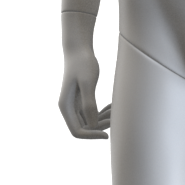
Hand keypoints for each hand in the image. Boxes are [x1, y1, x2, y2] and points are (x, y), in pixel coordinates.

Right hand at [59, 14, 110, 138]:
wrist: (78, 50)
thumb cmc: (82, 63)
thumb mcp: (87, 82)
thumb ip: (88, 103)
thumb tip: (92, 124)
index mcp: (66, 106)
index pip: (77, 131)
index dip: (92, 135)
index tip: (108, 134)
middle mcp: (69, 109)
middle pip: (85, 128)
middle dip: (101, 126)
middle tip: (117, 116)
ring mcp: (75, 105)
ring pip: (91, 122)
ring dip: (104, 119)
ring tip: (118, 108)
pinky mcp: (82, 101)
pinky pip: (94, 114)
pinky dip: (104, 112)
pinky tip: (114, 105)